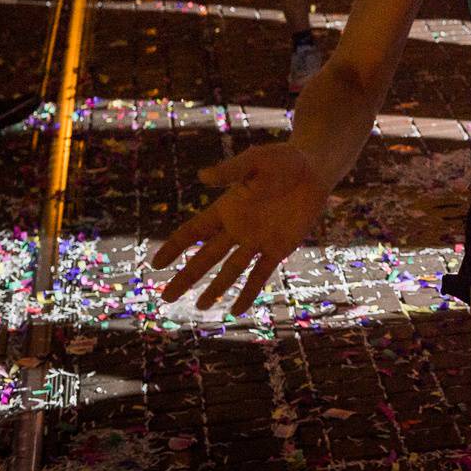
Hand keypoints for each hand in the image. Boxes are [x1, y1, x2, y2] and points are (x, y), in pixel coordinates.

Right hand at [153, 143, 333, 313]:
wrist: (314, 170)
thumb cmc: (283, 160)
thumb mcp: (255, 161)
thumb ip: (231, 170)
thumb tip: (202, 176)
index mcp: (226, 208)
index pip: (193, 231)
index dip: (174, 247)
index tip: (156, 264)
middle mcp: (237, 228)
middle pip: (206, 257)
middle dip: (186, 277)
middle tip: (166, 297)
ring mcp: (257, 241)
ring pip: (231, 271)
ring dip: (215, 289)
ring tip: (200, 307)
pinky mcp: (278, 248)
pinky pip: (260, 275)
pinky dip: (249, 292)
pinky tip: (237, 310)